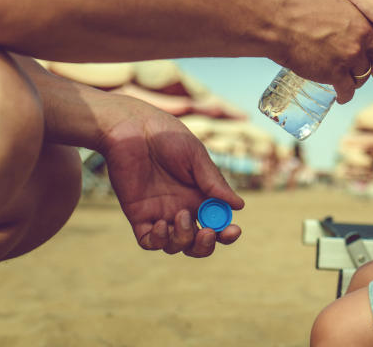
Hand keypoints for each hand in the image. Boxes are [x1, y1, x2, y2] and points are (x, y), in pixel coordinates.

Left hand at [97, 99, 244, 256]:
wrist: (133, 128)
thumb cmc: (167, 136)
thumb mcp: (196, 157)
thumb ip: (214, 183)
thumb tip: (239, 206)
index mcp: (200, 195)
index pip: (217, 223)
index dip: (226, 232)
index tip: (234, 230)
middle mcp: (182, 208)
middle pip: (197, 242)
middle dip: (205, 245)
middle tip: (208, 232)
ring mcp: (160, 213)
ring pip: (175, 245)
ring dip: (183, 239)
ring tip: (182, 217)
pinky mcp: (138, 215)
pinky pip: (149, 241)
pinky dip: (158, 240)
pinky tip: (162, 224)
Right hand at [274, 0, 372, 102]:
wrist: (278, 20)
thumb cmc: (298, 8)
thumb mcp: (333, 4)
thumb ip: (347, 17)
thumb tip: (349, 25)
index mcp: (363, 17)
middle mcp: (362, 37)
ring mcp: (350, 56)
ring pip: (362, 76)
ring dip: (356, 81)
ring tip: (347, 82)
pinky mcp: (335, 73)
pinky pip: (347, 90)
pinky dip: (344, 95)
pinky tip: (340, 97)